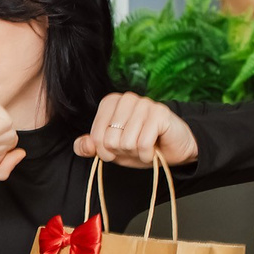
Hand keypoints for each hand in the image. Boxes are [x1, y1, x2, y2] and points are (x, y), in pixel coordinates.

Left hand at [75, 92, 198, 166]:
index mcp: (110, 103)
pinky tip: (154, 149)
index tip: (117, 150)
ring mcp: (144, 103)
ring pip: (126, 142)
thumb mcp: (112, 149)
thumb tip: (80, 146)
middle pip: (110, 140)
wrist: (173, 149)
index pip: (95, 137)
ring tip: (146, 146)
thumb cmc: (141, 146)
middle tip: (135, 146)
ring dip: (136, 152)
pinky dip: (147, 154)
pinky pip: (143, 144)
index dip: (105, 152)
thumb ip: (92, 147)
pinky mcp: (160, 113)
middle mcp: (126, 99)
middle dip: (122, 151)